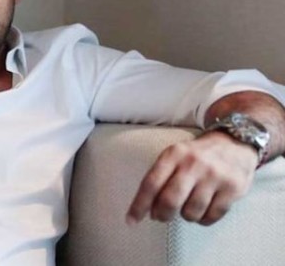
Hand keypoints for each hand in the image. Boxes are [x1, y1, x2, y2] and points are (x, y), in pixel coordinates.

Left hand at [126, 131, 257, 225]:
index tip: (131, 220)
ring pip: (191, 212)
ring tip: (187, 208)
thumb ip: (160, 178)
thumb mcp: (175, 156)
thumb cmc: (196, 156)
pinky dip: (203, 219)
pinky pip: (212, 216)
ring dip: (186, 216)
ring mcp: (215, 176)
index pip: (151, 183)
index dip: (139, 205)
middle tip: (161, 216)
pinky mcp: (233, 188)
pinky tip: (203, 211)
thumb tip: (147, 209)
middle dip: (162, 214)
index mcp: (174, 154)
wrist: (234, 143)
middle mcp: (193, 163)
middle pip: (170, 200)